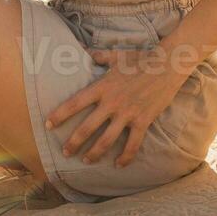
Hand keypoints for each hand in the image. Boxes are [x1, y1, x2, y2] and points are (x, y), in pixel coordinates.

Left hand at [44, 46, 191, 167]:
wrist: (168, 64)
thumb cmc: (141, 58)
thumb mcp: (116, 55)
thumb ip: (98, 55)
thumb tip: (84, 51)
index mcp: (102, 86)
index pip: (75, 103)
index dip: (60, 115)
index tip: (48, 124)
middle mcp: (112, 102)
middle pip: (87, 127)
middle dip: (73, 142)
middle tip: (65, 152)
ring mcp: (128, 113)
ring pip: (106, 139)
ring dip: (94, 153)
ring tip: (86, 160)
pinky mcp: (143, 121)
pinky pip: (132, 144)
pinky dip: (125, 157)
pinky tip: (118, 165)